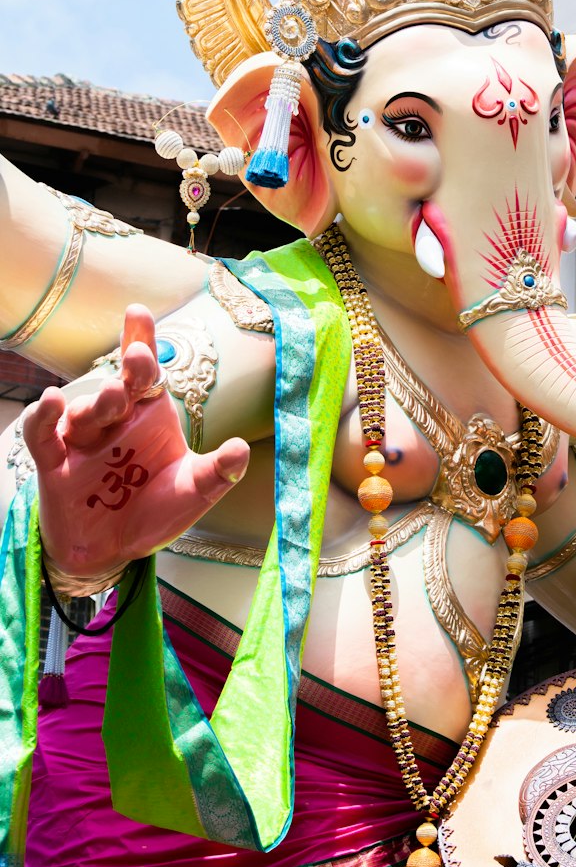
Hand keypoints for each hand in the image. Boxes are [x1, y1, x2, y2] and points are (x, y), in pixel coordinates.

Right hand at [22, 305, 249, 578]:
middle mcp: (116, 420)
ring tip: (113, 396)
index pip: (147, 372)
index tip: (138, 312)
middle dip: (129, 368)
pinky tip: (50, 402)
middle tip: (138, 354)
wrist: (113, 553)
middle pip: (121, 384)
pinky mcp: (55, 463)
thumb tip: (241, 450)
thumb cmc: (154, 511)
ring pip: (85, 410)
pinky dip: (43, 417)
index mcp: (150, 416)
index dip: (141, 340)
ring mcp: (84, 440)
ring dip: (97, 401)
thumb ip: (216, 473)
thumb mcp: (192, 493)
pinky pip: (43, 435)